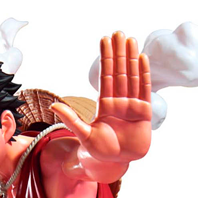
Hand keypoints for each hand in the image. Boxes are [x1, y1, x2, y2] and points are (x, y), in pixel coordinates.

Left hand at [51, 31, 151, 164]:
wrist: (116, 164)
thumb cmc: (100, 151)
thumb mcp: (84, 134)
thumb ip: (71, 119)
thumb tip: (52, 105)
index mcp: (105, 104)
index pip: (105, 76)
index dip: (105, 58)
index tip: (105, 40)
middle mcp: (119, 102)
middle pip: (119, 72)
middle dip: (119, 53)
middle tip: (118, 33)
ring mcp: (132, 106)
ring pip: (132, 77)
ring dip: (132, 59)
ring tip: (131, 40)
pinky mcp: (144, 113)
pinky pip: (145, 90)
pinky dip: (144, 75)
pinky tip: (143, 59)